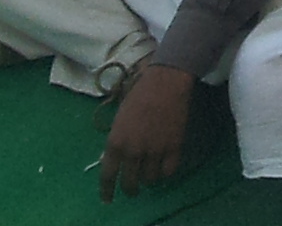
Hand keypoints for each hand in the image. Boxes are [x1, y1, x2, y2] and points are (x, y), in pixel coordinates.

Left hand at [99, 61, 198, 200]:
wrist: (166, 82)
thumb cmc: (139, 95)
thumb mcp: (119, 119)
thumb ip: (117, 141)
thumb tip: (116, 158)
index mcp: (115, 143)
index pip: (107, 176)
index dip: (107, 191)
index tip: (108, 199)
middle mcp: (133, 151)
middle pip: (130, 184)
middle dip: (130, 189)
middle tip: (133, 189)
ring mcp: (154, 150)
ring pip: (150, 180)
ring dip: (148, 179)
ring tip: (150, 173)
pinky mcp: (174, 147)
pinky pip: (168, 171)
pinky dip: (165, 172)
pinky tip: (164, 166)